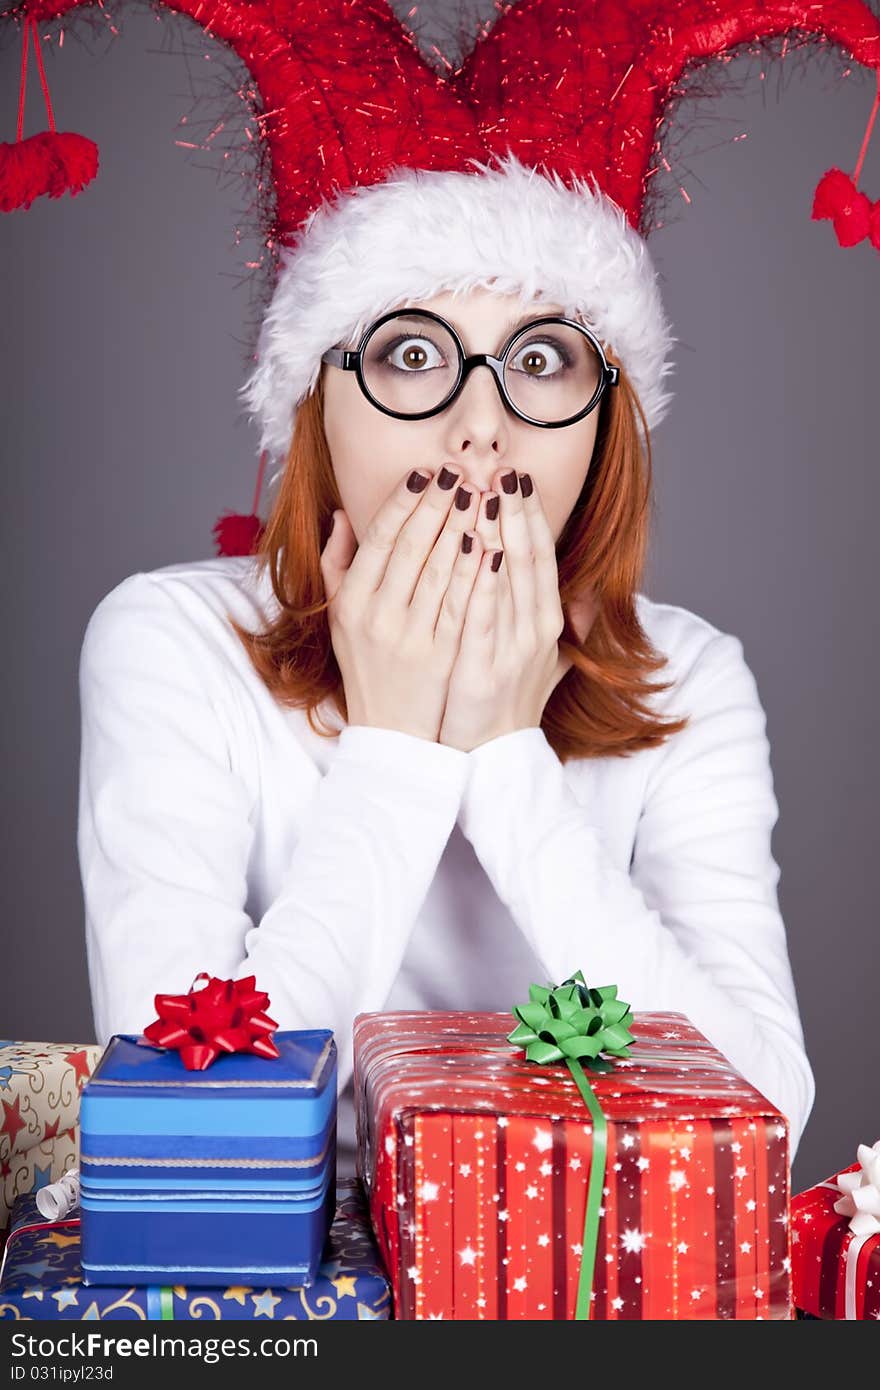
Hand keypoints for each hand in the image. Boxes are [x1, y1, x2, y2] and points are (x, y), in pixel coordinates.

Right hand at [320, 466, 482, 741]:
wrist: (393, 734)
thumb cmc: (368, 667)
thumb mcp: (340, 618)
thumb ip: (338, 565)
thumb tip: (341, 516)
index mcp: (351, 603)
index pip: (378, 539)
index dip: (402, 502)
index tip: (424, 473)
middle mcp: (377, 617)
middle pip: (410, 547)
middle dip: (437, 504)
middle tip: (460, 471)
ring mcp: (410, 638)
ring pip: (439, 570)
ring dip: (461, 526)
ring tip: (480, 493)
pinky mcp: (442, 656)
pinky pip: (461, 604)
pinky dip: (475, 571)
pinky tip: (490, 542)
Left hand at [438, 469, 598, 752]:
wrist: (496, 758)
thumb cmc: (513, 703)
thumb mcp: (548, 662)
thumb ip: (567, 627)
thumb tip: (588, 599)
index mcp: (548, 621)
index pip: (541, 556)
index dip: (530, 516)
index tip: (517, 479)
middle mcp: (537, 629)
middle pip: (528, 558)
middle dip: (514, 511)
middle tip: (500, 468)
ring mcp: (514, 648)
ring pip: (507, 578)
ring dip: (496, 533)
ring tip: (483, 493)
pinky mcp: (486, 667)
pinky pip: (483, 614)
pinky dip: (480, 580)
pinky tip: (472, 548)